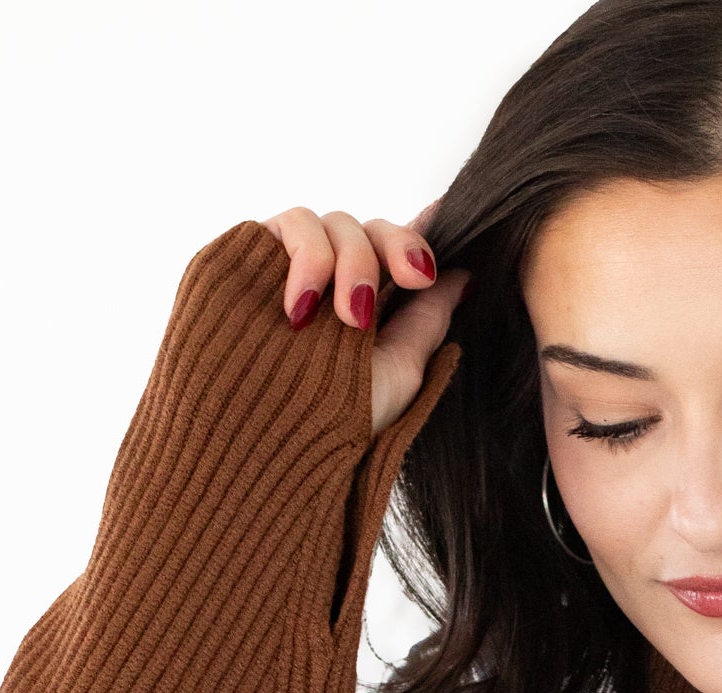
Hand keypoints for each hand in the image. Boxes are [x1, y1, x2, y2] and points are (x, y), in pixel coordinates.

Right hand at [262, 201, 467, 436]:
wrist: (269, 440)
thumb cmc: (334, 423)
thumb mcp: (399, 371)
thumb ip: (428, 318)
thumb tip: (466, 275)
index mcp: (368, 304)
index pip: (397, 250)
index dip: (416, 243)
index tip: (426, 269)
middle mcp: (332, 280)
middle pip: (370, 229)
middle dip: (391, 250)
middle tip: (404, 284)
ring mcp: (294, 266)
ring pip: (336, 223)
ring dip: (351, 262)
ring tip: (345, 319)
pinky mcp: (256, 256)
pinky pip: (292, 224)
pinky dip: (306, 256)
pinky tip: (302, 307)